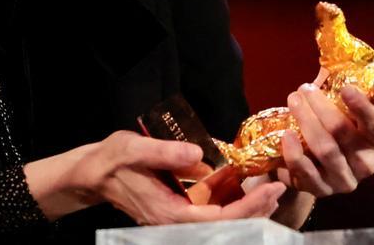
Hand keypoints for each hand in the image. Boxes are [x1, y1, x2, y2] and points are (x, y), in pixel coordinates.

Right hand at [27, 130, 284, 224]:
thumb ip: (165, 154)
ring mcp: (177, 218)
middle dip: (255, 209)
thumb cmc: (112, 160)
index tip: (271, 190)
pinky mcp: (178, 209)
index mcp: (168, 214)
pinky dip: (232, 201)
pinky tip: (246, 188)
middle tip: (280, 187)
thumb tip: (200, 156)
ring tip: (271, 188)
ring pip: (221, 220)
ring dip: (247, 207)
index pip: (218, 219)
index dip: (248, 207)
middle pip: (226, 224)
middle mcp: (176, 222)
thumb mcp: (134, 150)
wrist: (93, 173)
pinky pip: (211, 212)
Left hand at [280, 75, 373, 196]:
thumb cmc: (329, 129)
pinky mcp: (322, 191)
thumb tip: (329, 58)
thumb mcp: (338, 110)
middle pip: (343, 133)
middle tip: (304, 89)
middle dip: (321, 107)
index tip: (346, 87)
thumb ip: (336, 89)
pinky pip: (307, 173)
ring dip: (306, 122)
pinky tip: (286, 134)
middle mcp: (365, 164)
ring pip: (326, 150)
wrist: (312, 166)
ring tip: (293, 101)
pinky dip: (294, 153)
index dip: (362, 106)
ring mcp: (344, 180)